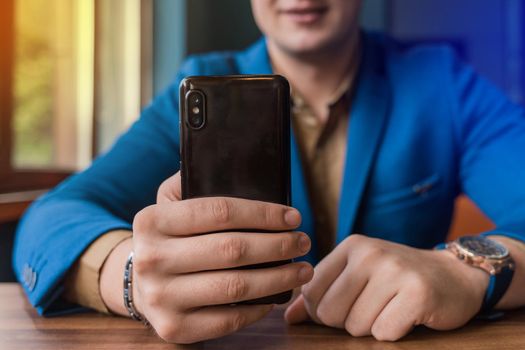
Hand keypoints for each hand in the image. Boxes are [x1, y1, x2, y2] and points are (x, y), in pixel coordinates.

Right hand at [131, 172, 313, 343]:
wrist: (140, 283)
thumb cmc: (169, 238)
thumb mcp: (170, 203)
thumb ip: (196, 182)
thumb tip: (243, 169)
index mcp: (152, 220)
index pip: (220, 212)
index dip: (264, 214)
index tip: (293, 217)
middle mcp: (151, 259)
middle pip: (232, 250)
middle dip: (278, 245)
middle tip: (303, 242)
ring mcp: (161, 297)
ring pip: (235, 286)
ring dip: (279, 278)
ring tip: (302, 270)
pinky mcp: (174, 327)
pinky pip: (228, 319)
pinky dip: (258, 308)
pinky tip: (274, 297)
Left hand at [284, 234, 488, 340]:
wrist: (454, 275)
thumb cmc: (398, 278)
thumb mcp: (358, 275)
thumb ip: (321, 293)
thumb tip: (289, 316)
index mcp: (351, 246)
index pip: (311, 291)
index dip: (321, 310)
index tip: (345, 305)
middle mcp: (370, 253)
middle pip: (329, 312)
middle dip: (347, 321)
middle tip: (372, 308)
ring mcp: (394, 271)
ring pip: (355, 326)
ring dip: (372, 328)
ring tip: (390, 309)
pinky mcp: (417, 294)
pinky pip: (384, 333)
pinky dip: (393, 332)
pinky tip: (405, 316)